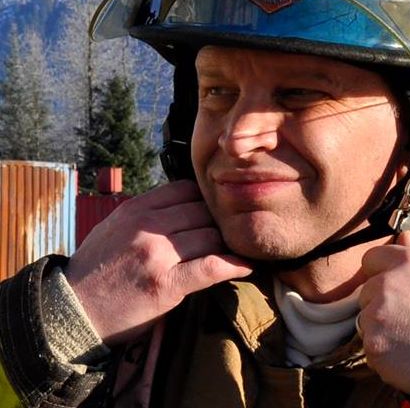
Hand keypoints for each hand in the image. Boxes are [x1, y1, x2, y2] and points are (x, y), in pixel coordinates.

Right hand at [65, 180, 251, 345]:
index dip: (205, 199)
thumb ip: (148, 212)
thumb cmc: (95, 270)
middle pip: (203, 211)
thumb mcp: (115, 227)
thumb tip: (184, 201)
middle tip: (232, 231)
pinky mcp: (166, 284)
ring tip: (240, 248)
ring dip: (228, 243)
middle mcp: (148, 226)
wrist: (69, 312)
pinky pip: (211, 267)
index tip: (216, 210)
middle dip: (220, 221)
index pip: (186, 189)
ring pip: (211, 235)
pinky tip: (247, 265)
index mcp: (136, 209)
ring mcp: (157, 254)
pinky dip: (234, 265)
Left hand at [358, 231, 409, 398]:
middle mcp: (386, 283)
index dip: (378, 273)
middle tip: (409, 321)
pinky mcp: (374, 345)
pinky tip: (408, 359)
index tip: (390, 288)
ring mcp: (377, 314)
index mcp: (406, 262)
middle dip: (380, 305)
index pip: (371, 259)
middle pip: (366, 293)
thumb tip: (404, 236)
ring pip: (366, 322)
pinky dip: (384, 357)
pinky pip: (371, 350)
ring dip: (381, 332)